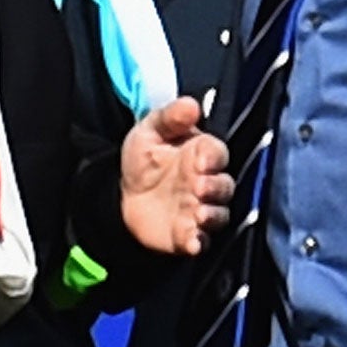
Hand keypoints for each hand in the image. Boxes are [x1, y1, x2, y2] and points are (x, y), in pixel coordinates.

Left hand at [119, 97, 232, 255]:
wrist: (122, 198)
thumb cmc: (143, 161)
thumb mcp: (149, 131)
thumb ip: (170, 117)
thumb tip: (192, 104)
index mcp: (200, 154)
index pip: (218, 153)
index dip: (214, 157)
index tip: (200, 160)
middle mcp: (206, 183)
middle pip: (225, 185)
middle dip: (216, 187)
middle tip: (198, 187)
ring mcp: (200, 210)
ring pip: (220, 214)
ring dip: (213, 215)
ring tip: (199, 214)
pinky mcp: (190, 235)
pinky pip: (202, 241)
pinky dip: (200, 242)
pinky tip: (192, 241)